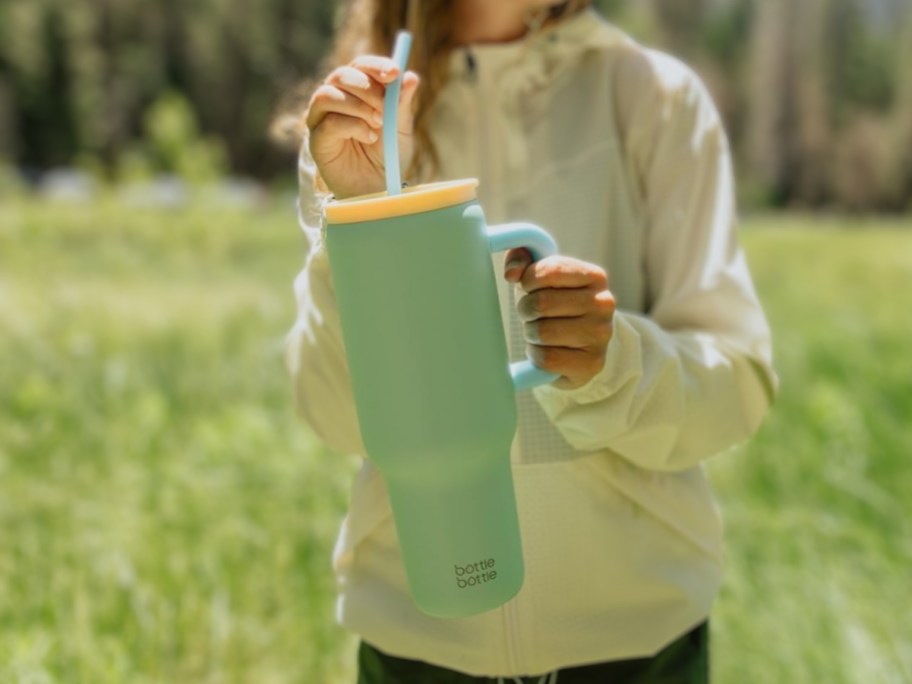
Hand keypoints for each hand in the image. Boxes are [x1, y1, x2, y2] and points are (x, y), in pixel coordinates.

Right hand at [306, 56, 419, 199]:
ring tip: (378, 123)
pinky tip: (369, 137)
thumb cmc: (388, 156)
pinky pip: (328, 122)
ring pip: (328, 94)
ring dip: (357, 106)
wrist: (378, 188)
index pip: (360, 65)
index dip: (376, 65)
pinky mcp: (316, 139)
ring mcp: (322, 118)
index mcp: (357, 90)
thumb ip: (402, 104)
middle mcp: (335, 98)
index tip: (394, 72)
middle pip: (340, 75)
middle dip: (366, 86)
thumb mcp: (401, 128)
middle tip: (385, 103)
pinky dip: (352, 126)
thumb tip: (411, 77)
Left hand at [504, 249, 615, 389]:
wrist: (578, 349)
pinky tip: (544, 351)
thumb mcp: (542, 278)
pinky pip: (546, 358)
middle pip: (542, 302)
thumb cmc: (556, 307)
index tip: (528, 287)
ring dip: (531, 333)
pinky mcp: (592, 363)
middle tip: (532, 315)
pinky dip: (536, 354)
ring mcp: (600, 335)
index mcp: (595, 277)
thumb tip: (512, 273)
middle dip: (526, 309)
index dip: (529, 279)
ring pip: (542, 331)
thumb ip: (523, 259)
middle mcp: (603, 304)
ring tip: (540, 333)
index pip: (550, 270)